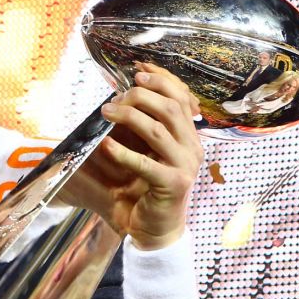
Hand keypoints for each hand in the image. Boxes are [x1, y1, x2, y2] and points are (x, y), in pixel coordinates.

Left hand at [59, 62, 204, 249]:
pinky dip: (123, 152)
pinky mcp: (173, 184)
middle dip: (141, 95)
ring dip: (129, 116)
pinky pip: (146, 163)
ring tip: (107, 112)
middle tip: (116, 96)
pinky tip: (106, 145)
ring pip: (158, 130)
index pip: (181, 96)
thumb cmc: (146, 187)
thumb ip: (144, 123)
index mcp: (189, 135)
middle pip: (170, 107)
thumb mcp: (147, 150)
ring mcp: (186, 166)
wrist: (155, 229)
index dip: (161, 78)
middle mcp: (193, 147)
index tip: (137, 69)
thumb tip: (124, 92)